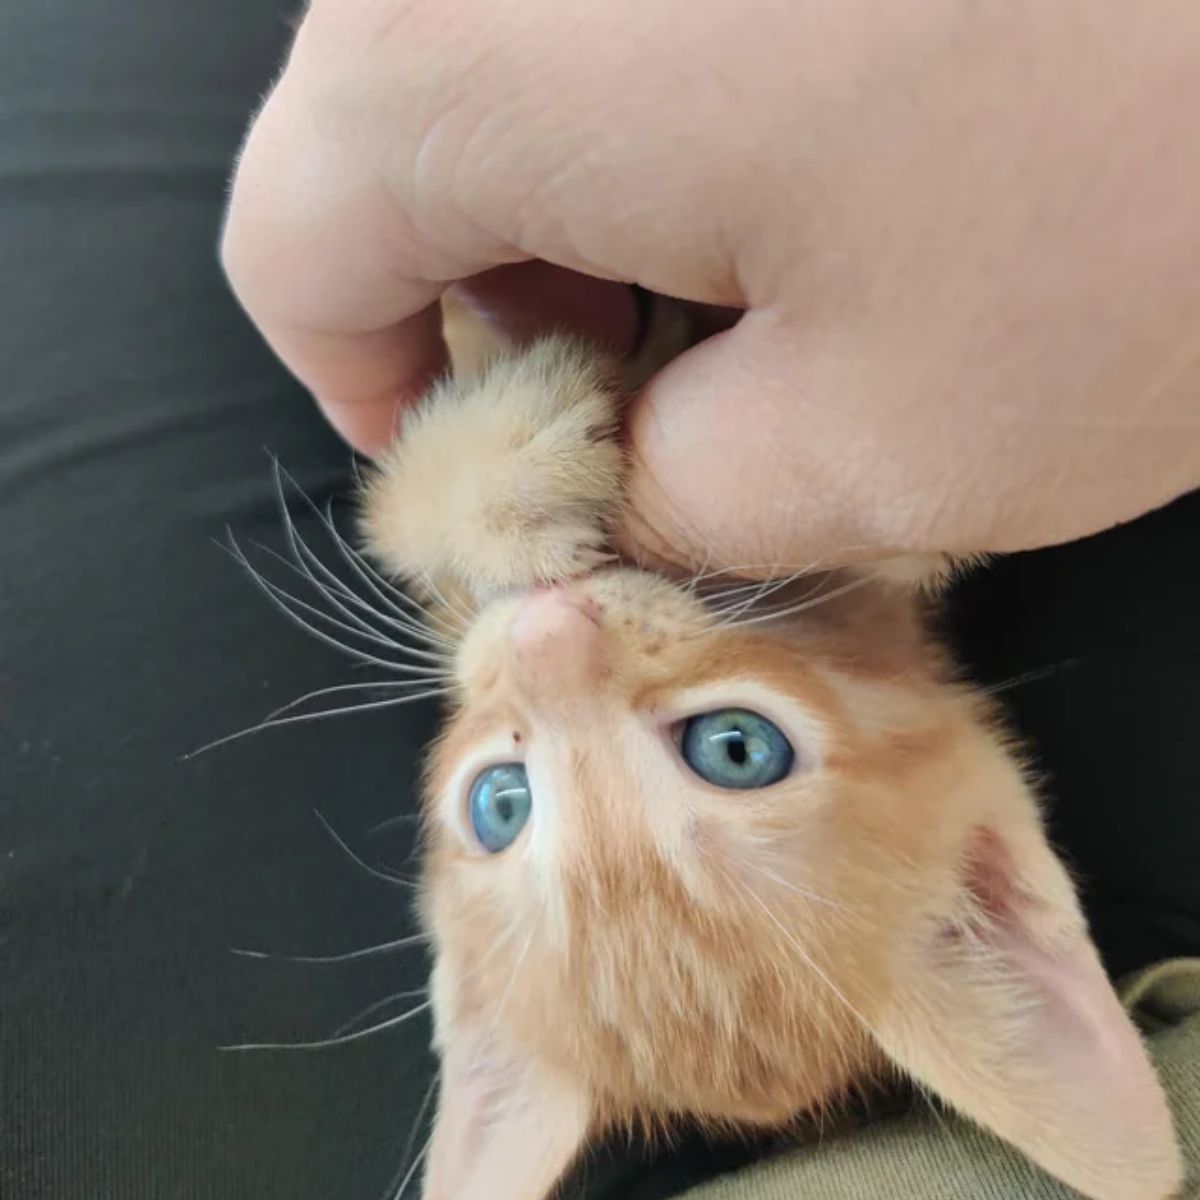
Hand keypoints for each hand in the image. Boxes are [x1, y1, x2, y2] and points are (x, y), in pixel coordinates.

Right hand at [222, 0, 1199, 572]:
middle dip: (512, 312)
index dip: (389, 402)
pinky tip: (830, 158)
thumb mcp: (873, 448)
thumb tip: (619, 485)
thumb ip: (669, 497)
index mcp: (464, 51)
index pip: (297, 258)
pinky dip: (682, 104)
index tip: (524, 473)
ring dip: (606, 208)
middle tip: (670, 405)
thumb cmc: (1156, 181)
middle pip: (394, 150)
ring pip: (511, 59)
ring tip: (773, 289)